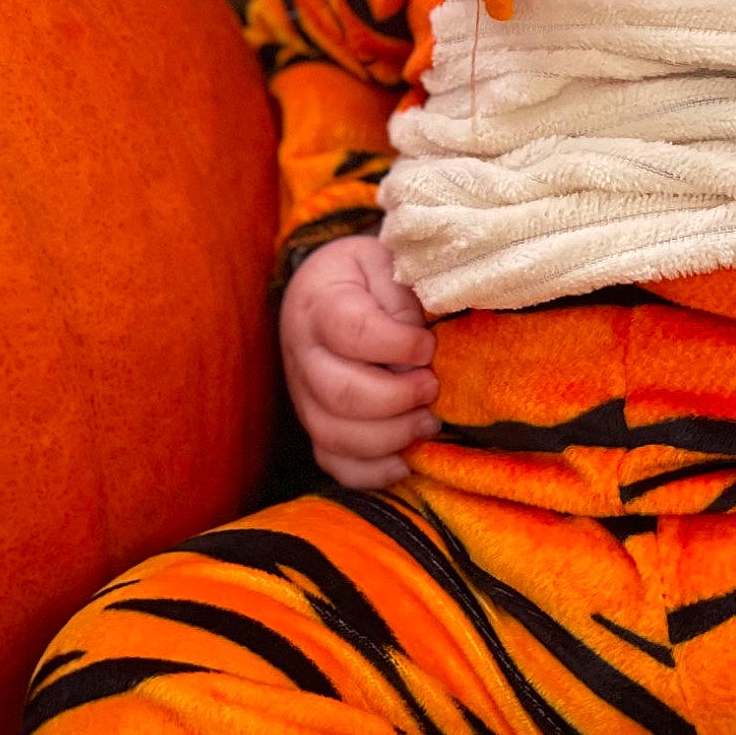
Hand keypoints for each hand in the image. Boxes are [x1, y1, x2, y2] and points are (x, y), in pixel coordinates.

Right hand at [280, 234, 438, 488]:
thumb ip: (404, 295)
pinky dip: (368, 472)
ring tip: (428, 422)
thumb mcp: (389, 262)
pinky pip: (331, 461)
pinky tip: (405, 461)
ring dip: (389, 437)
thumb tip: (422, 348)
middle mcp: (302, 352)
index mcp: (321, 301)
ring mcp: (302, 393)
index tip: (428, 345)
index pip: (352, 331)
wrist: (331, 284)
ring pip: (332, 434)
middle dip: (397, 398)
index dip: (397, 344)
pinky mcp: (314, 421)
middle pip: (341, 393)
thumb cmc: (370, 274)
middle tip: (433, 386)